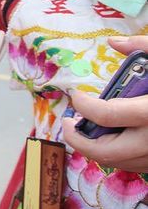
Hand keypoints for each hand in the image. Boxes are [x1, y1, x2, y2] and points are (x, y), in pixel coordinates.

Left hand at [62, 35, 147, 171]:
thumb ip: (144, 48)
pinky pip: (140, 166)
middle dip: (79, 140)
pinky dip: (121, 157)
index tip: (74, 96)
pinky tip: (115, 140)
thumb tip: (113, 42)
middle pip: (107, 152)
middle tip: (68, 124)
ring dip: (97, 151)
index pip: (107, 114)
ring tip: (86, 132)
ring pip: (122, 164)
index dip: (83, 106)